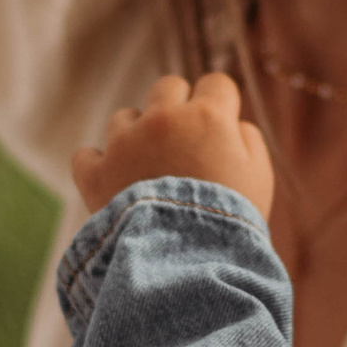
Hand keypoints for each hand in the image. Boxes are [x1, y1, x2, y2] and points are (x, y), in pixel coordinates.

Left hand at [72, 72, 273, 222]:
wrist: (186, 263)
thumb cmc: (231, 223)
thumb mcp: (259, 178)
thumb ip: (247, 139)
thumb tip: (231, 123)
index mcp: (207, 116)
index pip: (215, 83)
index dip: (219, 104)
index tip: (218, 127)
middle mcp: (162, 119)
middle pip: (168, 87)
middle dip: (176, 108)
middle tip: (183, 143)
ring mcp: (124, 143)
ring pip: (124, 117)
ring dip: (136, 136)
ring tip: (149, 173)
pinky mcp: (95, 172)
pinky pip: (86, 155)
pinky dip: (98, 166)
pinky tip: (113, 183)